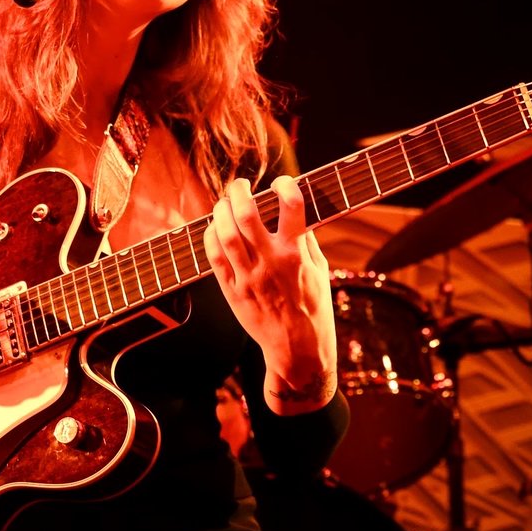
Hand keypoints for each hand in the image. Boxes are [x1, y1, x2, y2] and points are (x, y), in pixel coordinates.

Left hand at [203, 176, 336, 413]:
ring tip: (224, 203)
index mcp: (297, 254)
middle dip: (239, 192)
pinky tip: (215, 228)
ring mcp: (249, 276)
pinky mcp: (232, 290)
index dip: (285, 185)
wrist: (298, 348)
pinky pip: (214, 257)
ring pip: (226, 233)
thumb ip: (306, 240)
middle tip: (240, 185)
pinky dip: (211, 236)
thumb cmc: (314, 308)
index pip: (292, 205)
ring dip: (221, 211)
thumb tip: (296, 211)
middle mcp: (271, 262)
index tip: (282, 182)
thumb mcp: (320, 270)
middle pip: (246, 214)